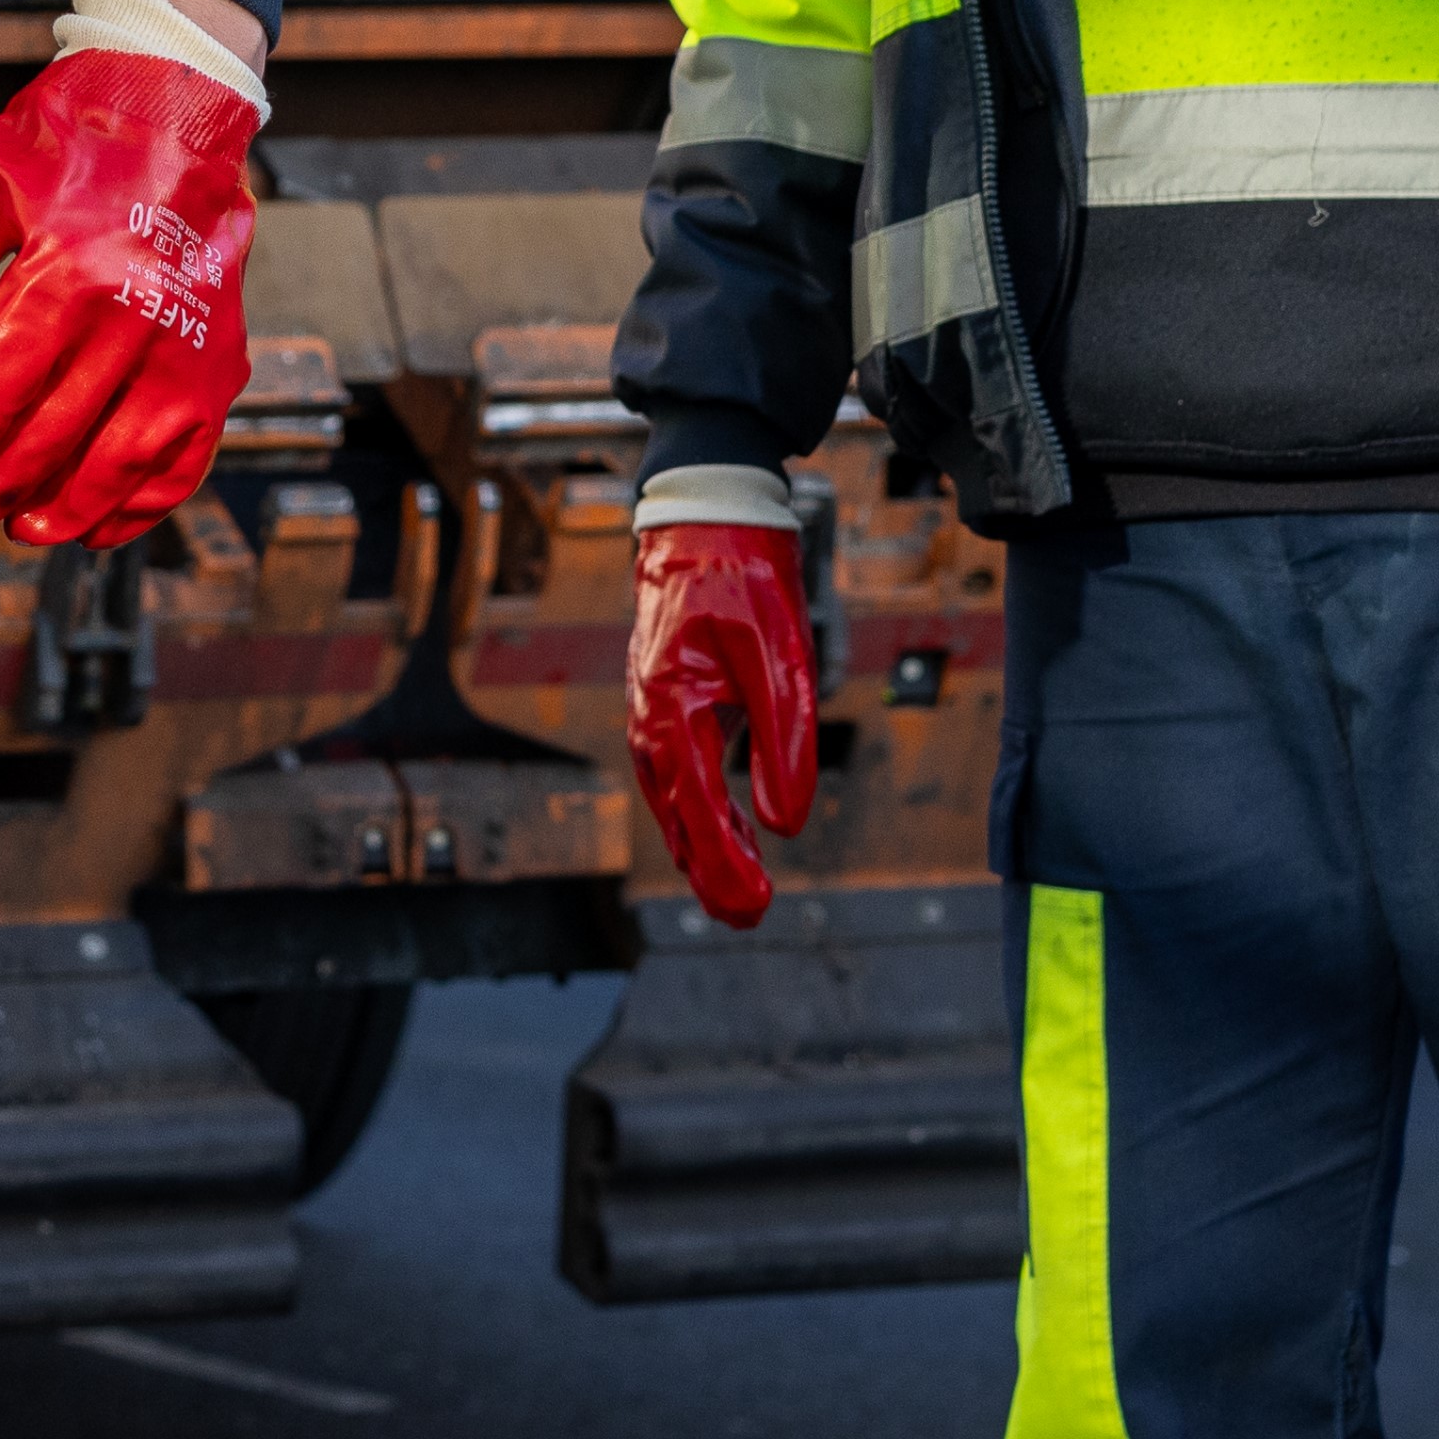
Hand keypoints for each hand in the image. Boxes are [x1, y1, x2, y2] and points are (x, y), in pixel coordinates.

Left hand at [0, 39, 266, 547]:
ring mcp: (186, 349)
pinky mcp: (220, 366)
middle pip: (47, 438)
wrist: (175, 109)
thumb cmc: (64, 145)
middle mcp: (135, 317)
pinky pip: (181, 462)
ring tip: (10, 525)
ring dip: (56, 511)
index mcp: (69, 271)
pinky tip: (90, 523)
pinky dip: (136, 506)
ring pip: (115, 464)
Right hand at [628, 519, 817, 927]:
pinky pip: (678, 773)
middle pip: (680, 818)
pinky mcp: (665, 702)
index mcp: (675, 712)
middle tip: (747, 920)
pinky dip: (702, 811)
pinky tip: (733, 832)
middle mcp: (652, 721)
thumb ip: (785, 743)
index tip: (755, 907)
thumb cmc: (746, 581)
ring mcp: (652, 712)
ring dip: (704, 848)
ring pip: (675, 801)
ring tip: (739, 895)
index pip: (701, 811)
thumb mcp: (781, 658)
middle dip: (712, 873)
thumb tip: (785, 824)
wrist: (705, 518)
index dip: (728, 865)